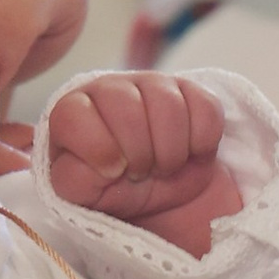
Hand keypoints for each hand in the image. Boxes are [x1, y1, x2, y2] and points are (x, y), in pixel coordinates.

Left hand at [45, 71, 239, 257]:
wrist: (157, 190)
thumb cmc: (113, 188)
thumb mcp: (84, 195)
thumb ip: (74, 179)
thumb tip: (96, 164)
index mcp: (72, 111)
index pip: (73, 113)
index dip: (98, 148)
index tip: (113, 172)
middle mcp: (109, 88)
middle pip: (125, 106)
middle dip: (139, 153)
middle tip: (141, 173)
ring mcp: (151, 83)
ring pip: (168, 104)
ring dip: (171, 151)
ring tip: (163, 167)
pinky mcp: (190, 90)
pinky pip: (205, 107)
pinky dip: (202, 141)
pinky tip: (189, 152)